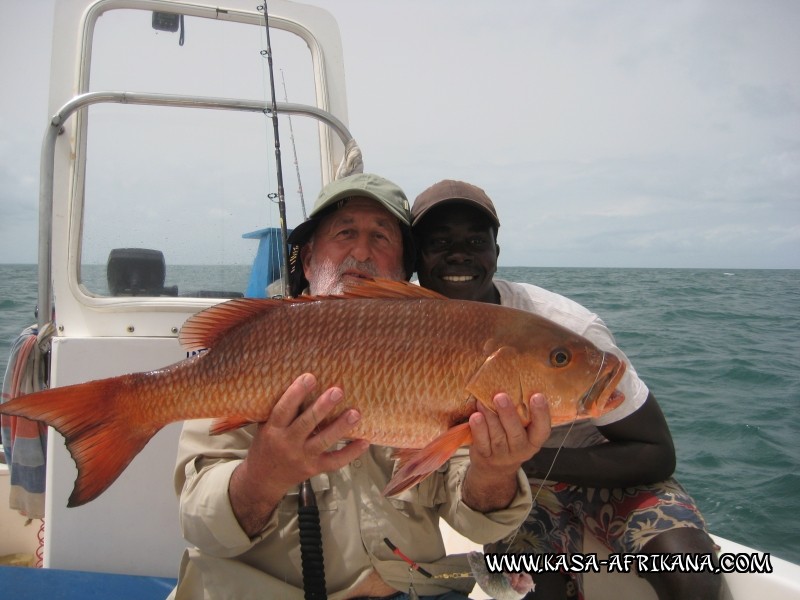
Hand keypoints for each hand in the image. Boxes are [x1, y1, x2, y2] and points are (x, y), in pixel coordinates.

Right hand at [230, 373, 368, 534]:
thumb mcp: (266, 426)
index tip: (310, 377)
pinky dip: (350, 453)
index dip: (296, 393)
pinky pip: (334, 462)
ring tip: (355, 413)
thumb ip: (282, 410)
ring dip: (340, 427)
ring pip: (323, 441)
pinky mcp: (314, 468)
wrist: (263, 480)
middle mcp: (287, 443)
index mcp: (273, 429)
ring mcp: (302, 457)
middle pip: (306, 423)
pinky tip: (364, 442)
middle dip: (323, 407)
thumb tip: (302, 382)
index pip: (284, 409)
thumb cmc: (267, 445)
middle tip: (337, 391)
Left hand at [469, 393, 550, 475]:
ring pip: (497, 436)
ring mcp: (502, 455)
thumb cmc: (511, 438)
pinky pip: (482, 443)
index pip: (543, 429)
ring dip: (489, 418)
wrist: (495, 468)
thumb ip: (522, 412)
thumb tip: (514, 381)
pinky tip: (475, 417)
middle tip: (500, 396)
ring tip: (482, 402)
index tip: (537, 396)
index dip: (541, 414)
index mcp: (534, 440)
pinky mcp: (485, 456)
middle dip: (508, 414)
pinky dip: (478, 430)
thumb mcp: (523, 430)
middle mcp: (520, 449)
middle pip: (516, 433)